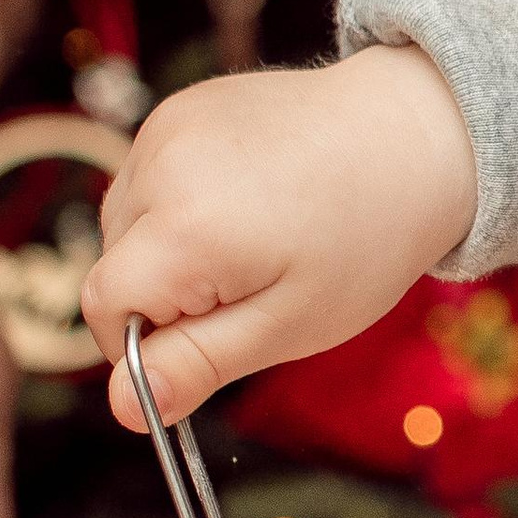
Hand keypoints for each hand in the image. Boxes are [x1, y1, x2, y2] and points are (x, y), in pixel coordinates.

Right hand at [83, 47, 479, 430]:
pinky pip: (150, 177)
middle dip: (165, 293)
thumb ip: (200, 364)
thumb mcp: (289, 324)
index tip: (208, 339)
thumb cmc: (363, 241)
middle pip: (115, 262)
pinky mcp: (180, 108)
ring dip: (170, 247)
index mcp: (184, 228)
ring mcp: (166, 127)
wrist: (414, 136)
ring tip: (257, 238)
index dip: (143, 341)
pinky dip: (181, 202)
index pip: (103, 305)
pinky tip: (248, 200)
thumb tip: (127, 408)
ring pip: (126, 220)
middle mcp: (160, 165)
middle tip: (255, 285)